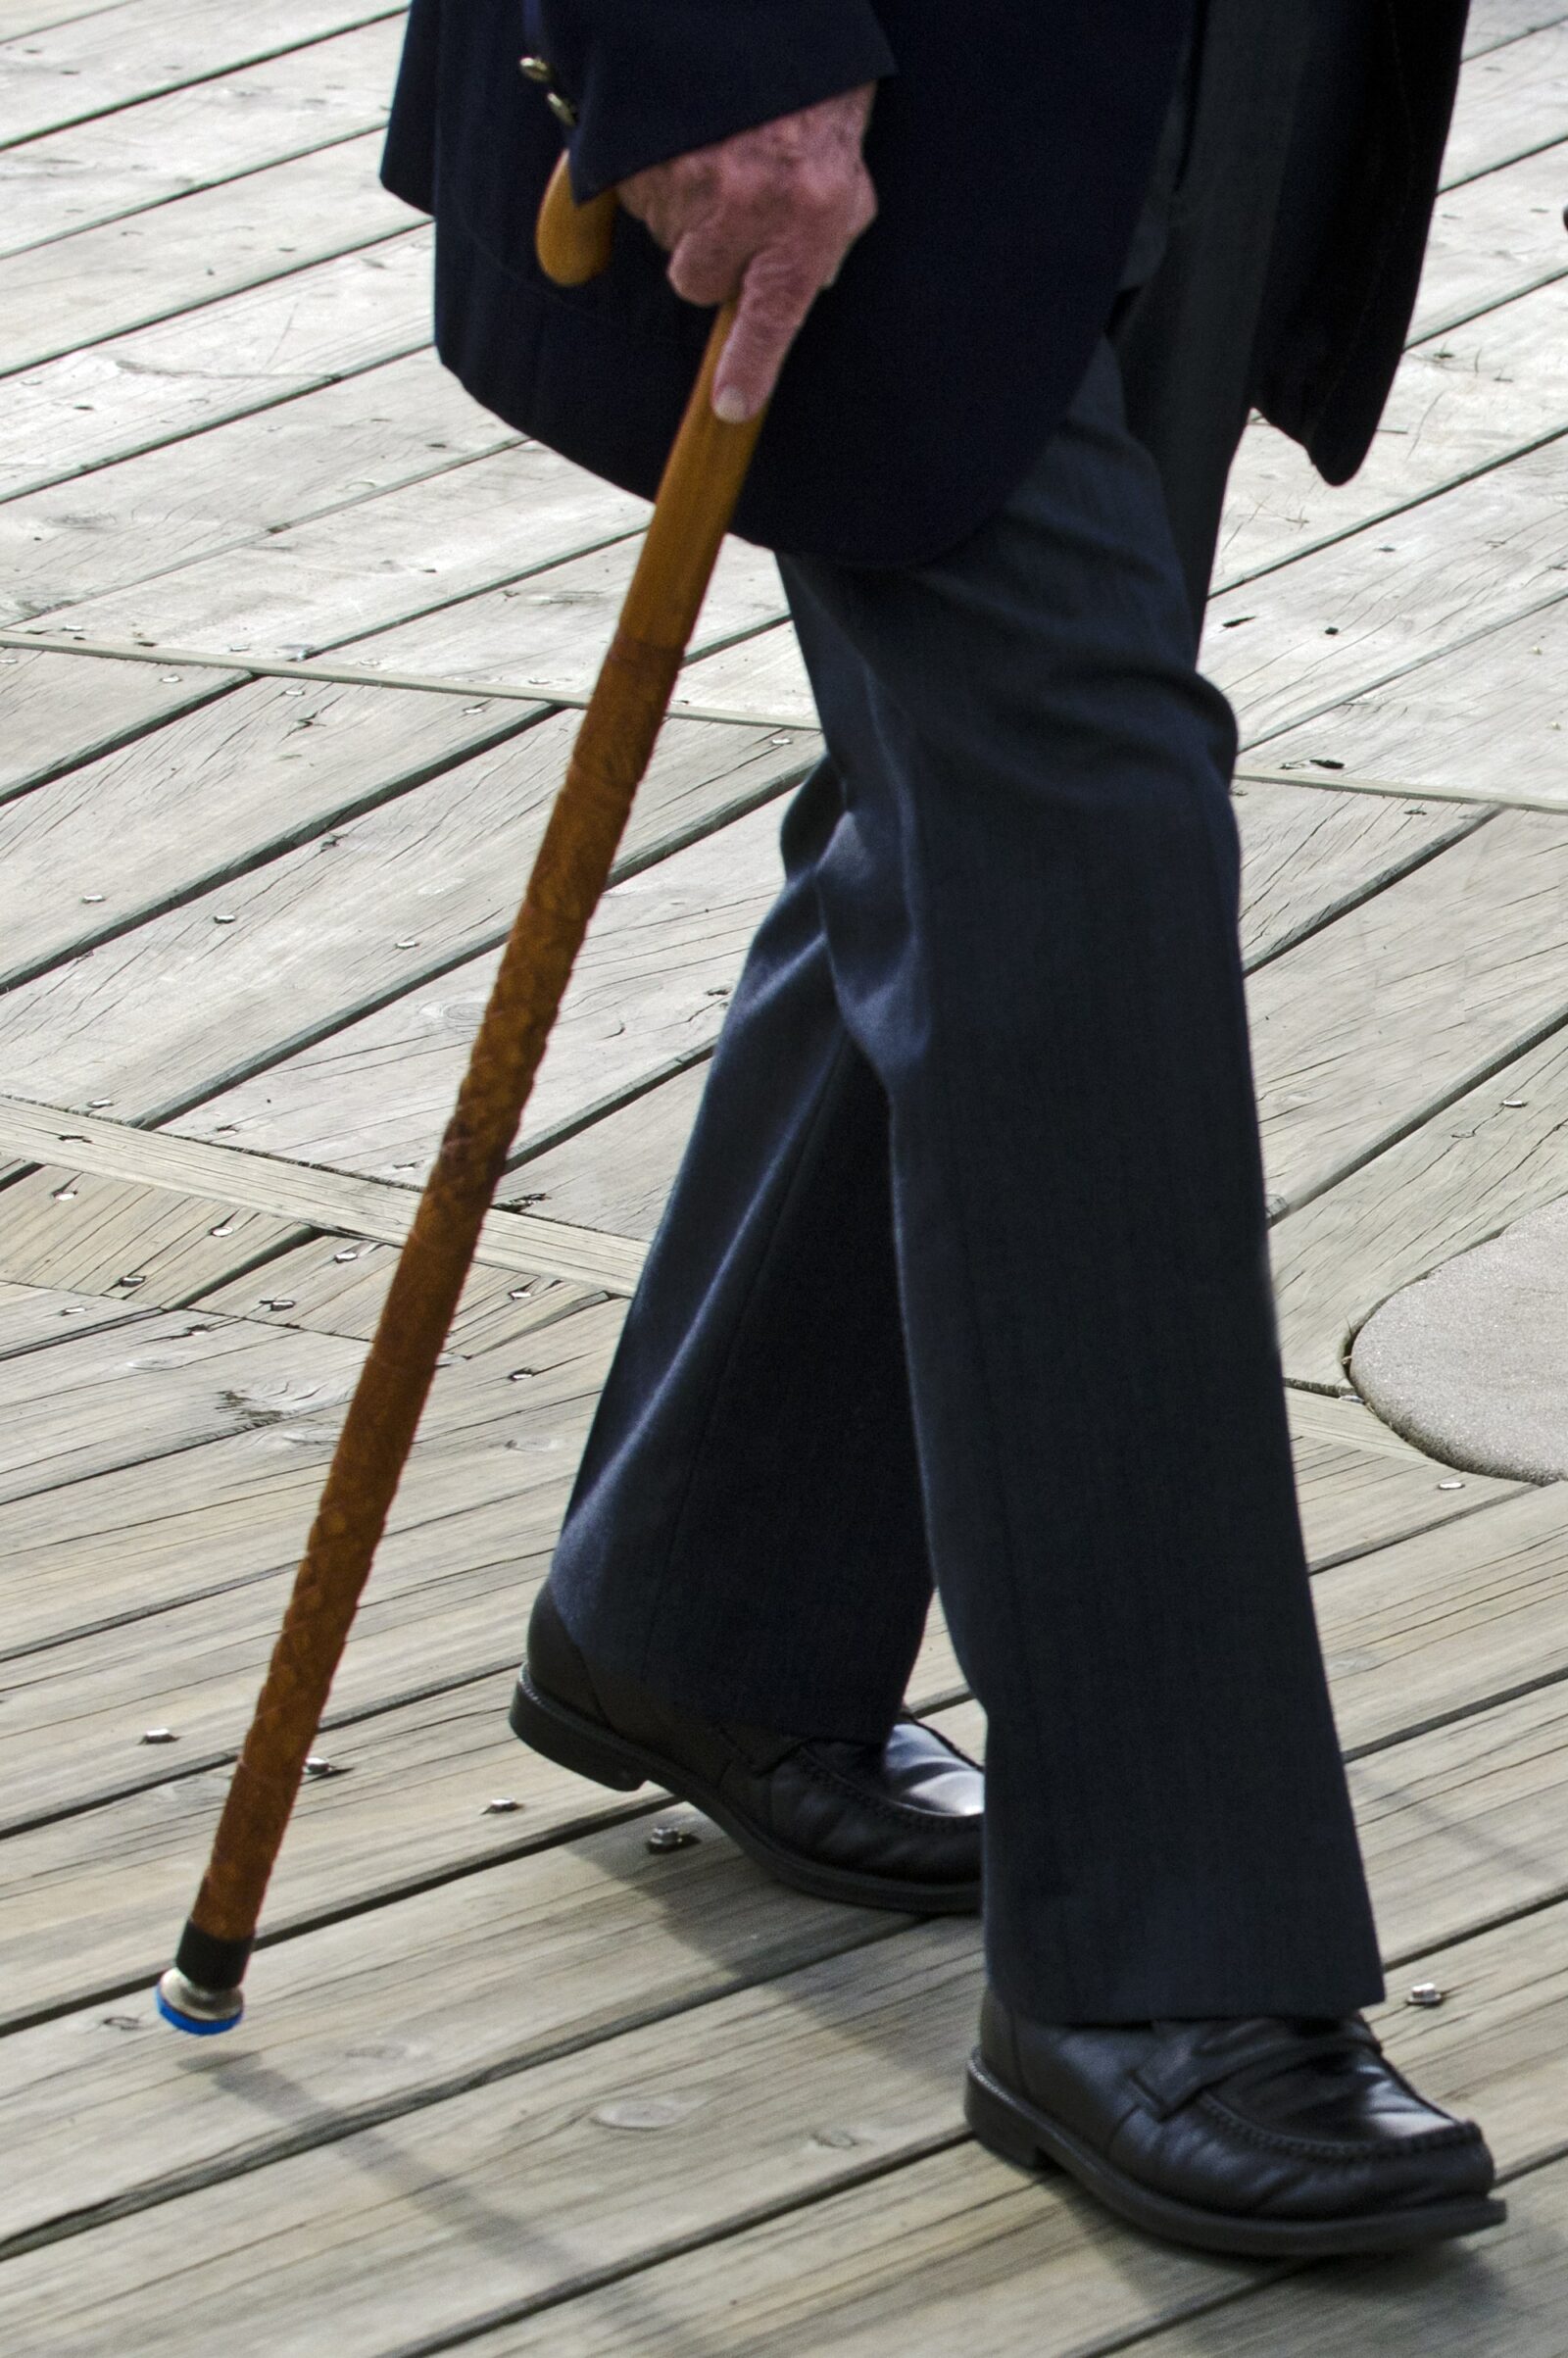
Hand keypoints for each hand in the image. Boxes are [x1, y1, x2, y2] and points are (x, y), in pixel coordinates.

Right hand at [619, 85, 877, 422]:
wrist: (758, 20)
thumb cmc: (811, 95)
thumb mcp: (845, 170)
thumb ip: (827, 237)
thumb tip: (805, 288)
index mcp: (807, 215)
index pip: (772, 317)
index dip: (751, 366)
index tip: (733, 406)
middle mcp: (746, 205)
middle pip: (696, 281)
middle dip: (709, 257)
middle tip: (734, 207)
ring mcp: (688, 179)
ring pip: (667, 237)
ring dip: (687, 211)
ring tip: (718, 155)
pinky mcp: (640, 155)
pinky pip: (635, 195)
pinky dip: (656, 176)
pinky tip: (687, 141)